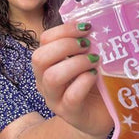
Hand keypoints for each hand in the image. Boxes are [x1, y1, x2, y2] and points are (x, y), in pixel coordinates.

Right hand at [32, 22, 112, 137]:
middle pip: (40, 57)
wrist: (99, 114)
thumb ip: (84, 44)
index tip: (87, 28)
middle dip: (66, 45)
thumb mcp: (86, 60)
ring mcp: (54, 99)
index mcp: (48, 63)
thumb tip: (93, 23)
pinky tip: (95, 77)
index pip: (45, 39)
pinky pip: (71, 96)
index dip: (65, 30)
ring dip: (76, 63)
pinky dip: (85, 82)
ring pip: (52, 77)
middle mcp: (45, 80)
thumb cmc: (92, 83)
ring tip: (95, 61)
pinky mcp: (69, 113)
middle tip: (88, 46)